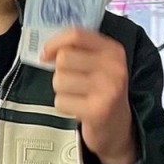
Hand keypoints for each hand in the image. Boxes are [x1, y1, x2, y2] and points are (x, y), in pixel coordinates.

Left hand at [41, 27, 136, 163]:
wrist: (118, 127)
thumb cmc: (101, 90)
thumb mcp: (97, 63)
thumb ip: (77, 50)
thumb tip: (46, 51)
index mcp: (113, 50)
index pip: (76, 35)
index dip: (55, 42)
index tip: (46, 54)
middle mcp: (114, 67)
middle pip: (64, 58)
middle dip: (60, 71)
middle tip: (73, 81)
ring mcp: (108, 89)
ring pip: (59, 80)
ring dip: (62, 90)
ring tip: (77, 95)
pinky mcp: (98, 111)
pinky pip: (60, 101)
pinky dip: (64, 106)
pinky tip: (78, 108)